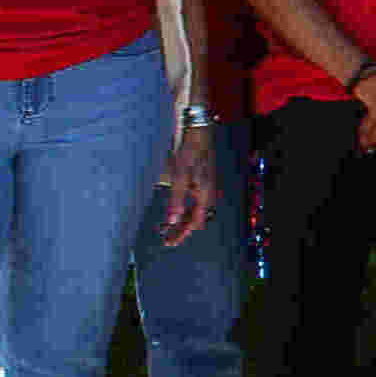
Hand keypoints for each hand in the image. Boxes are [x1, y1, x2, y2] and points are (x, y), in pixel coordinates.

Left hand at [158, 119, 218, 244]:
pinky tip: (176, 210)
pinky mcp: (203, 183)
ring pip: (196, 212)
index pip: (194, 223)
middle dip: (182, 230)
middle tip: (167, 239)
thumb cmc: (188, 153)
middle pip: (197, 219)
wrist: (198, 134)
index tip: (169, 242)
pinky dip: (186, 210)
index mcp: (204, 194)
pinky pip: (196, 203)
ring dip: (183, 221)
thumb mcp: (178, 177)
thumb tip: (171, 221)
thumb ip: (175, 200)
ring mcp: (207, 188)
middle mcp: (209, 194)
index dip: (182, 234)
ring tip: (168, 227)